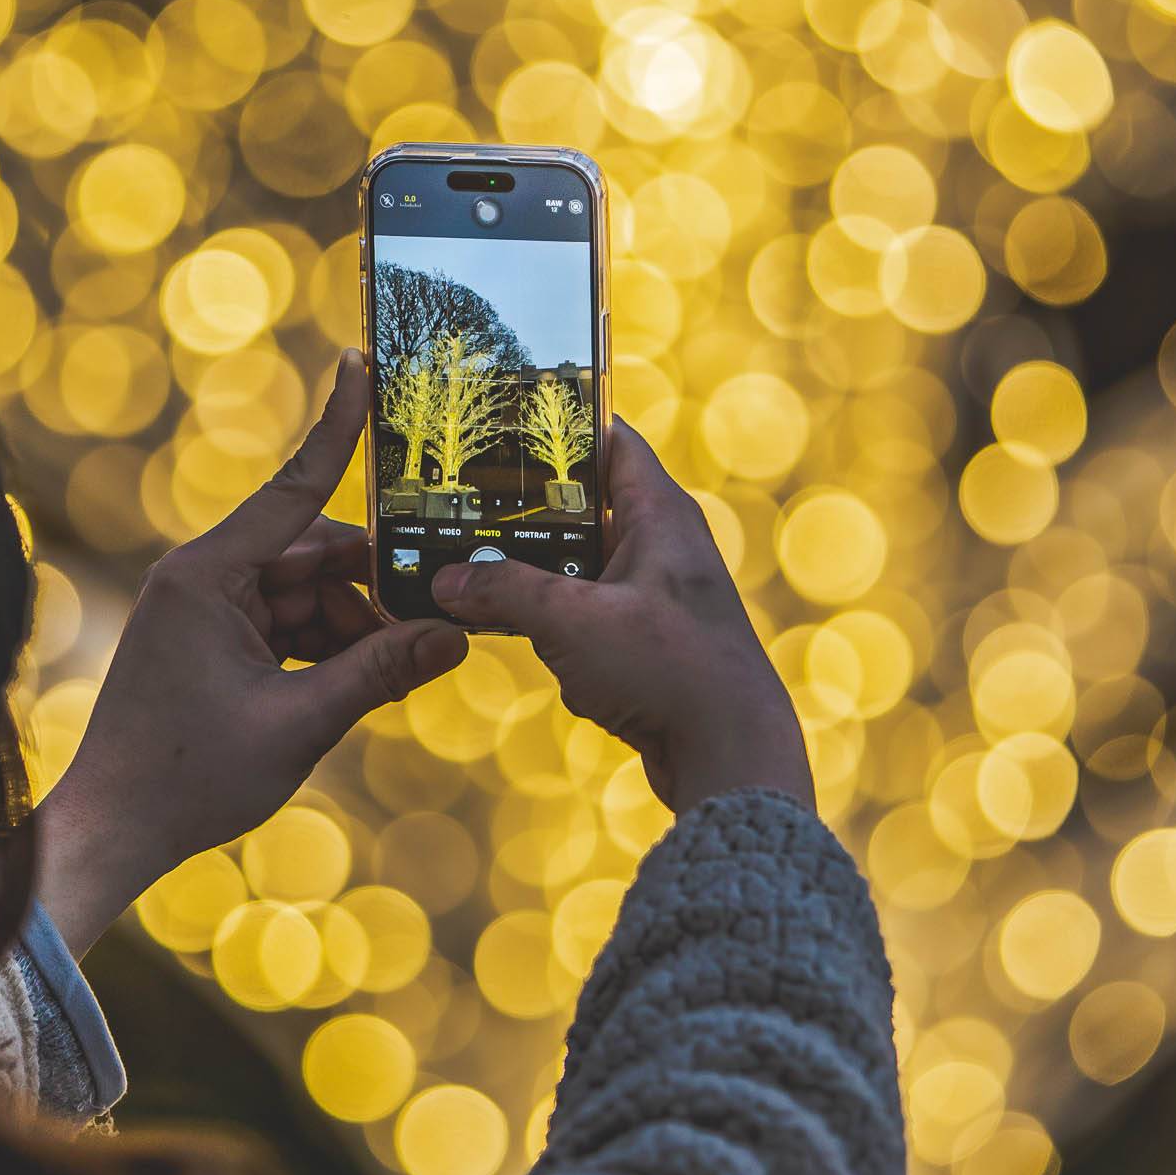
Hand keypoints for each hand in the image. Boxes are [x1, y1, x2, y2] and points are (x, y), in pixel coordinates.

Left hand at [31, 350, 467, 948]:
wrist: (113, 830)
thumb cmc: (188, 777)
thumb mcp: (299, 723)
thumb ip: (379, 672)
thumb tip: (456, 638)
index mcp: (207, 576)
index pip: (294, 489)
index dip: (337, 427)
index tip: (362, 363)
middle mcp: (202, 578)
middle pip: (314, 555)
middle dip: (372, 591)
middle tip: (434, 624)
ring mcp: (206, 610)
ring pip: (308, 595)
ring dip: (352, 630)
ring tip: (389, 677)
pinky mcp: (212, 643)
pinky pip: (287, 625)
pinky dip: (324, 650)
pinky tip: (353, 687)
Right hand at [429, 419, 812, 816]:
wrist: (730, 755)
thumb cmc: (669, 669)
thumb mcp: (571, 622)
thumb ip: (505, 592)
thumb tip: (446, 582)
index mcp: (660, 513)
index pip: (609, 438)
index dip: (559, 423)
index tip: (500, 420)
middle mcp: (663, 544)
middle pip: (585, 503)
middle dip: (526, 509)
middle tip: (463, 502)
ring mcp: (656, 594)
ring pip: (580, 563)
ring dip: (535, 574)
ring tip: (472, 568)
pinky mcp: (648, 641)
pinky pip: (588, 613)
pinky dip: (555, 621)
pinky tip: (515, 633)